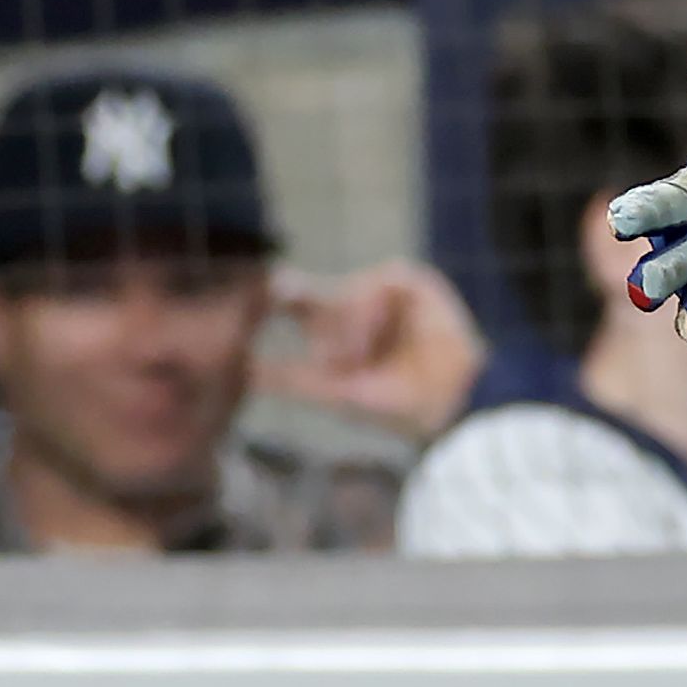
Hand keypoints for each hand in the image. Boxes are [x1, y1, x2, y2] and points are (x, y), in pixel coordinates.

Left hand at [253, 261, 487, 442]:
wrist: (444, 405)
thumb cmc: (393, 406)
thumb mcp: (333, 390)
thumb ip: (290, 377)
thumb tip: (241, 372)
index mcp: (340, 331)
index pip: (302, 306)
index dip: (283, 297)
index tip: (265, 292)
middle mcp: (361, 308)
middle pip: (322, 296)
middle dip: (324, 328)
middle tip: (339, 362)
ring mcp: (388, 294)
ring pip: (348, 291)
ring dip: (349, 327)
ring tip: (362, 359)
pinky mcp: (415, 284)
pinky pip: (381, 281)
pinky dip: (374, 309)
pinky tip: (376, 336)